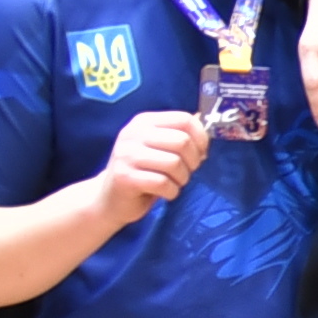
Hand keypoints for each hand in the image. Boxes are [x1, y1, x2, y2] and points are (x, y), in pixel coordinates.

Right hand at [100, 108, 212, 225]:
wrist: (109, 198)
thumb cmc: (143, 171)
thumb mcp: (159, 148)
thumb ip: (180, 137)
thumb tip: (208, 130)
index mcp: (144, 121)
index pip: (184, 119)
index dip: (201, 138)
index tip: (201, 153)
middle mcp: (133, 133)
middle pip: (183, 141)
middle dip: (193, 161)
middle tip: (186, 172)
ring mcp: (126, 154)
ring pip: (174, 163)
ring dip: (182, 178)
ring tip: (174, 183)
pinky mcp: (125, 177)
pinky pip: (163, 183)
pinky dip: (172, 192)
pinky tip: (165, 193)